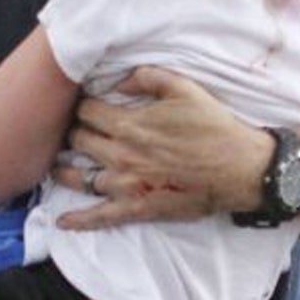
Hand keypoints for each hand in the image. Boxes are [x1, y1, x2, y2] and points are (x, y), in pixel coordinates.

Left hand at [53, 66, 273, 229]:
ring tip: (60, 165)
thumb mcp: (184, 88)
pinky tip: (62, 221)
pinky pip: (100, 217)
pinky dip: (79, 220)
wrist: (240, 168)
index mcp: (129, 124)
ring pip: (79, 176)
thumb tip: (118, 82)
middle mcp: (121, 154)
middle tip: (80, 130)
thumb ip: (147, 78)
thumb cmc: (214, 127)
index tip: (87, 105)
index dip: (84, 105)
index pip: (87, 110)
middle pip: (79, 140)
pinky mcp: (137, 208)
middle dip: (76, 132)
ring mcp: (126, 184)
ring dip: (66, 169)